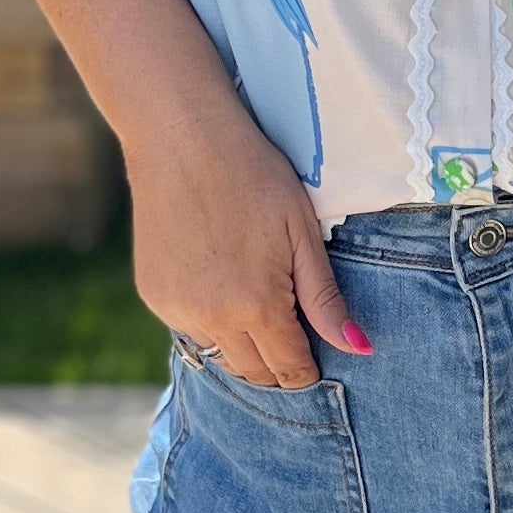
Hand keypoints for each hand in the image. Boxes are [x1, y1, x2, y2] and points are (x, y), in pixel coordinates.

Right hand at [127, 115, 369, 389]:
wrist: (182, 139)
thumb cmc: (254, 176)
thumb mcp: (302, 234)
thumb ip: (325, 299)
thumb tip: (359, 349)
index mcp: (257, 306)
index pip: (290, 370)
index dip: (309, 370)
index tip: (318, 356)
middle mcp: (212, 319)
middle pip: (255, 373)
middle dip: (278, 364)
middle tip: (293, 330)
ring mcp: (177, 310)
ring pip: (220, 356)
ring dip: (243, 346)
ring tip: (256, 302)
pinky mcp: (153, 296)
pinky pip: (190, 331)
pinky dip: (210, 323)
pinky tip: (220, 283)